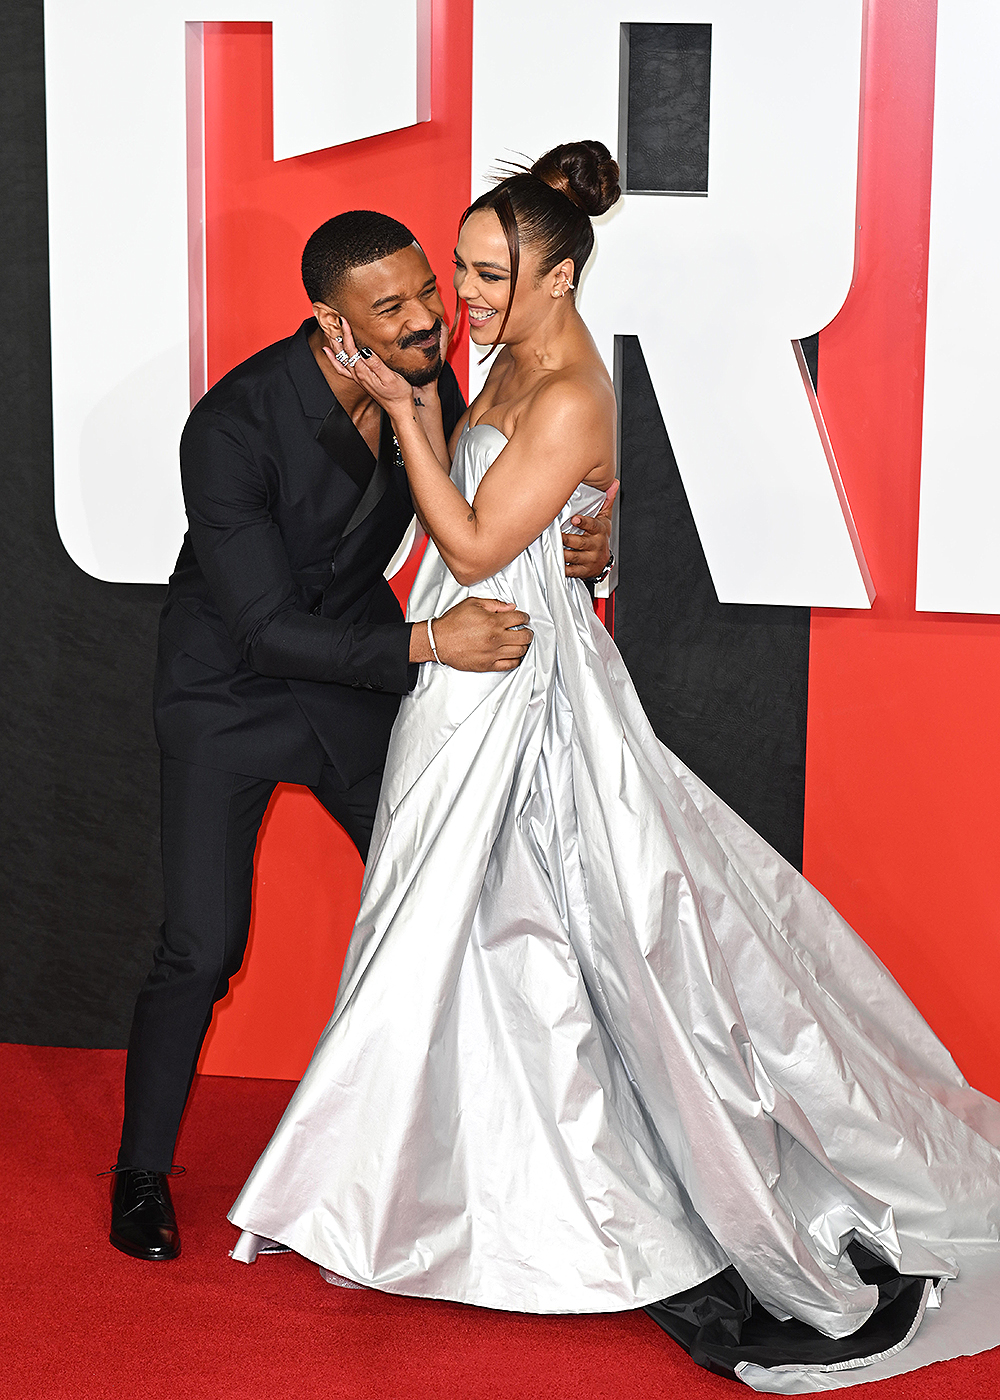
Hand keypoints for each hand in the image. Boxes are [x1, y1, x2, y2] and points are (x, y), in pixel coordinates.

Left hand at [323, 319, 411, 412]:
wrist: (398, 408)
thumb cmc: (398, 393)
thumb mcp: (390, 377)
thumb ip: (376, 364)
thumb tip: (365, 350)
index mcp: (363, 371)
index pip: (351, 349)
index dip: (347, 334)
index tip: (344, 321)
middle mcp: (357, 374)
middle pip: (342, 352)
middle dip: (336, 336)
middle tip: (331, 321)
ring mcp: (357, 377)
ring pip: (340, 358)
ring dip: (334, 344)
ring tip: (328, 331)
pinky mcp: (360, 379)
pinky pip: (341, 367)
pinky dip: (333, 359)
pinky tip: (329, 352)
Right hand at [412, 598, 532, 671]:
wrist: (438, 641)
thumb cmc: (452, 623)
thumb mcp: (473, 603)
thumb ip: (494, 604)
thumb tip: (510, 607)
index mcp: (493, 622)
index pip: (520, 618)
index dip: (524, 617)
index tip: (523, 618)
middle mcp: (496, 638)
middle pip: (524, 636)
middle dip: (527, 632)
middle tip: (525, 630)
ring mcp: (493, 653)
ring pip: (520, 651)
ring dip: (523, 645)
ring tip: (519, 642)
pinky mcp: (488, 665)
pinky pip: (510, 664)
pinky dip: (516, 659)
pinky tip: (512, 654)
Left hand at [562, 479, 617, 578]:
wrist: (603, 562)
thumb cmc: (600, 538)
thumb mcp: (604, 520)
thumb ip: (606, 502)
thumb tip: (613, 483)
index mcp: (599, 531)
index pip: (593, 526)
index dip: (584, 522)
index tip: (575, 519)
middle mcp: (595, 545)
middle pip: (580, 543)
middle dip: (568, 539)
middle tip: (557, 535)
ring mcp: (589, 559)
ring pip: (574, 557)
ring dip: (563, 553)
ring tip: (554, 548)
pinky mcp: (583, 570)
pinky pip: (572, 570)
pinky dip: (564, 568)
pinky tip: (557, 563)